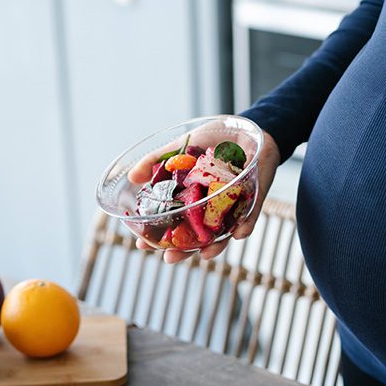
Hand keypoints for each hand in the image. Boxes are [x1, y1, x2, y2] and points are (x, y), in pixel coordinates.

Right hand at [127, 124, 280, 263]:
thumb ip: (156, 161)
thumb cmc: (212, 140)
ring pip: (222, 234)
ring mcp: (231, 208)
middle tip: (169, 258)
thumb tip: (132, 177)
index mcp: (191, 200)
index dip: (158, 237)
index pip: (172, 224)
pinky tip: (238, 234)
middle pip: (195, 237)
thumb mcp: (180, 147)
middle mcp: (209, 209)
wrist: (245, 127)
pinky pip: (250, 218)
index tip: (142, 245)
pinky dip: (245, 227)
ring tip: (205, 254)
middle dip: (183, 251)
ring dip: (215, 247)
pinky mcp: (253, 200)